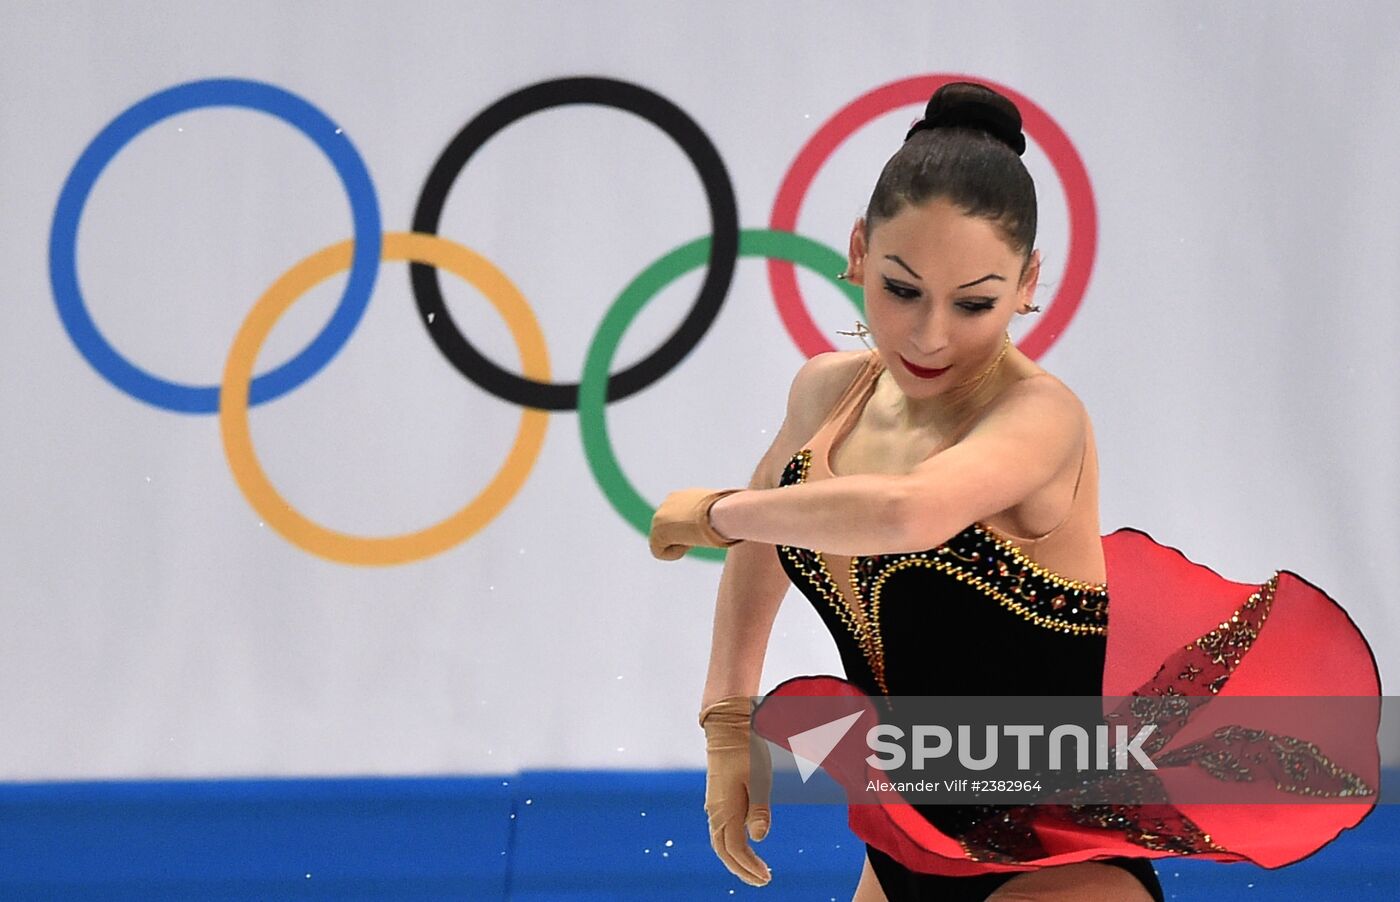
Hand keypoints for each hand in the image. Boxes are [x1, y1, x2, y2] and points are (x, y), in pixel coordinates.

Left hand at [649, 488, 742, 560]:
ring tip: (696, 539)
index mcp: (682, 496)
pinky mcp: (657, 533)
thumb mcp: (724, 512)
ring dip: (681, 544)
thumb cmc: (730, 513)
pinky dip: (674, 554)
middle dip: (684, 537)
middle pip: (670, 531)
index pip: (680, 519)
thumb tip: (737, 518)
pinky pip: (660, 552)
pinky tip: (689, 545)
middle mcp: (667, 502)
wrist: (722, 512)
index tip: (705, 529)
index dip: (693, 529)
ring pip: (665, 541)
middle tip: (701, 536)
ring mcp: (659, 516)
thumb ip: (717, 515)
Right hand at [699, 696, 772, 885]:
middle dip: (741, 870)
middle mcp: (715, 811)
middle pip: (724, 851)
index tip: (767, 877)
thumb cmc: (746, 750)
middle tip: (762, 881)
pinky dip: (731, 846)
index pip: (735, 848)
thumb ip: (759, 809)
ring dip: (736, 860)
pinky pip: (721, 831)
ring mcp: (714, 806)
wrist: (727, 727)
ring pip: (720, 842)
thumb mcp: (759, 778)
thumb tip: (759, 838)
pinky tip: (743, 848)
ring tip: (754, 871)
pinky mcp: (717, 800)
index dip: (749, 866)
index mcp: (725, 808)